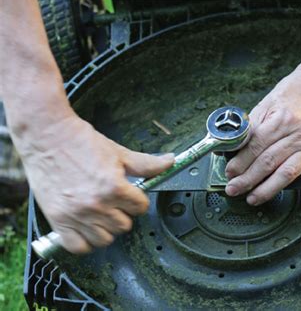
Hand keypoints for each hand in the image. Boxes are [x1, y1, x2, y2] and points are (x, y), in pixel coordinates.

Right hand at [20, 116, 173, 253]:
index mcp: (113, 187)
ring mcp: (75, 215)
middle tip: (114, 201)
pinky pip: (78, 247)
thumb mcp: (119, 153)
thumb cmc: (81, 142)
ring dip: (106, 228)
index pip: (141, 208)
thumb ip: (146, 164)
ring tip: (101, 213)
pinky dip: (84, 241)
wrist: (47, 136)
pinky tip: (87, 227)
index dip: (137, 200)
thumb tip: (170, 162)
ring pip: (105, 239)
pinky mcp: (57, 220)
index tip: (130, 195)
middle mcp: (95, 204)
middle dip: (123, 213)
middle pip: (124, 226)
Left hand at [225, 69, 300, 204]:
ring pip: (289, 173)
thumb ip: (250, 128)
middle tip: (234, 189)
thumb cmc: (290, 96)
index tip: (230, 173)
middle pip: (269, 162)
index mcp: (281, 120)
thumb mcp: (265, 104)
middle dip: (248, 179)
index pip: (256, 146)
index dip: (240, 162)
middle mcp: (299, 134)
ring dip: (269, 189)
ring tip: (253, 198)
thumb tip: (230, 149)